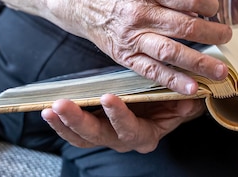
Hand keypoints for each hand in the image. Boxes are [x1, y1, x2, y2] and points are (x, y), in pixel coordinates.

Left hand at [41, 95, 204, 152]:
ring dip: (64, 123)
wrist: (167, 104)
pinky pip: (73, 132)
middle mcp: (124, 140)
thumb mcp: (185, 103)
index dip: (119, 116)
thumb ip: (186, 102)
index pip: (131, 130)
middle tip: (63, 104)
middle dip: (78, 120)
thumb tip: (189, 99)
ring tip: (51, 108)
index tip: (109, 98)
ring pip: (81, 137)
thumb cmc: (175, 102)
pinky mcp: (94, 129)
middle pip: (98, 136)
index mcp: (146, 135)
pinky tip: (48, 110)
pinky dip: (59, 123)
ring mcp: (106, 136)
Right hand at [55, 0, 231, 94]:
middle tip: (228, 37)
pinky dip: (172, 81)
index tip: (216, 9)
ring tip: (220, 70)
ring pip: (171, 52)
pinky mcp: (123, 56)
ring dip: (199, 63)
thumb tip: (199, 6)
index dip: (209, 5)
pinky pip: (151, 71)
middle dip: (212, 34)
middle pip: (185, 27)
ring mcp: (131, 37)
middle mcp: (139, 13)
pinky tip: (191, 87)